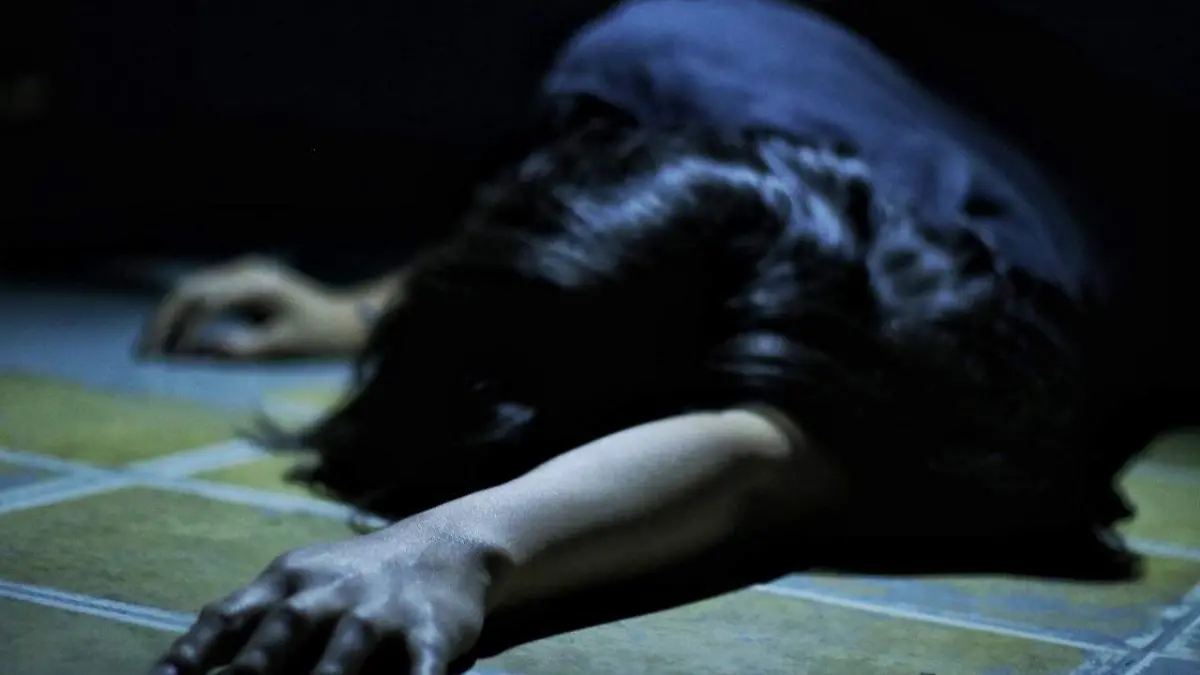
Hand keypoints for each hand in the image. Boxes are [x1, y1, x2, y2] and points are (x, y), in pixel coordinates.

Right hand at [137, 256, 367, 359]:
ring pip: (192, 289)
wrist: (346, 321)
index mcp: (260, 285)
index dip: (181, 330)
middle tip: (141, 353)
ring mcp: (245, 272)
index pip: (206, 301)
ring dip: (169, 317)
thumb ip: (233, 350)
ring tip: (148, 349)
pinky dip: (185, 316)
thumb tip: (186, 353)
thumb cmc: (317, 339)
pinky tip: (171, 341)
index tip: (165, 359)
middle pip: (190, 289)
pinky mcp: (243, 281)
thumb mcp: (276, 350)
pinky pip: (205, 294)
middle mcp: (248, 271)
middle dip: (163, 321)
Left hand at [147, 526, 492, 674]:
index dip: (191, 654)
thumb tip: (171, 672)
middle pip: (283, 632)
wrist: (444, 548)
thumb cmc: (351, 582)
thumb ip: (243, 623)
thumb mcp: (295, 585)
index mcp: (287, 583)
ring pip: (347, 652)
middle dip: (253, 674)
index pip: (229, 617)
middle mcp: (330, 593)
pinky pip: (420, 666)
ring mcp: (381, 612)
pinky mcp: (431, 630)